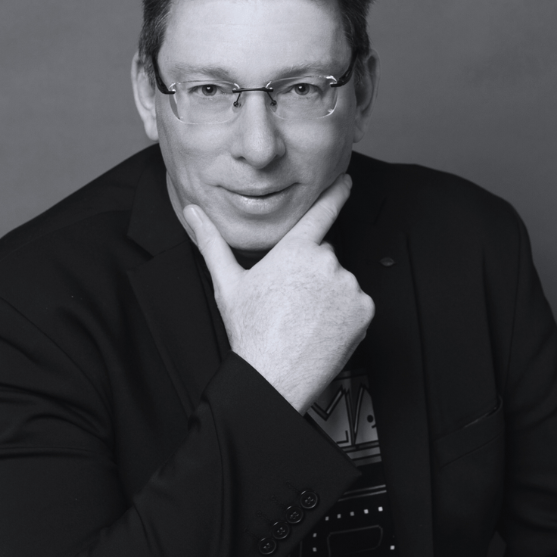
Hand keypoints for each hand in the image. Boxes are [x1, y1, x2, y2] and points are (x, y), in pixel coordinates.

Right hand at [183, 174, 374, 413]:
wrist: (274, 377)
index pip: (321, 212)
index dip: (336, 193)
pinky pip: (356, 303)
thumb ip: (212, 242)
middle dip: (311, 272)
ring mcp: (348, 286)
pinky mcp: (363, 310)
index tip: (347, 179)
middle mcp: (326, 262)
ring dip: (328, 293)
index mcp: (295, 251)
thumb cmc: (250, 330)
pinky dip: (344, 312)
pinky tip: (322, 327)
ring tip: (305, 317)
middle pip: (323, 256)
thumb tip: (193, 214)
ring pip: (340, 280)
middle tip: (291, 300)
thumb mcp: (228, 282)